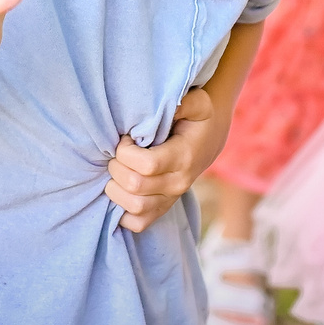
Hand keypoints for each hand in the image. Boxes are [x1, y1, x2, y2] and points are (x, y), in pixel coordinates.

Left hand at [106, 87, 218, 232]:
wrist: (208, 141)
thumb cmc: (196, 119)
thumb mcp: (197, 103)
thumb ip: (184, 101)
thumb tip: (169, 106)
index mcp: (183, 157)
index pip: (146, 165)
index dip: (126, 152)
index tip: (126, 138)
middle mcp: (178, 183)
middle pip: (135, 186)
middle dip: (117, 166)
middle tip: (119, 152)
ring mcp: (170, 200)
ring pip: (133, 208)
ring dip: (116, 188)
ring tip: (118, 170)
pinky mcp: (161, 210)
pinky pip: (137, 223)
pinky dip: (122, 211)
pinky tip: (121, 190)